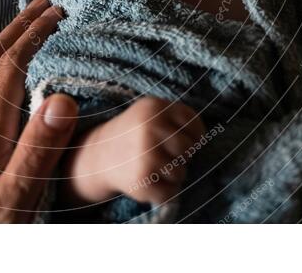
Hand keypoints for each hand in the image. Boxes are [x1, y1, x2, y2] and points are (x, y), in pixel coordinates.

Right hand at [59, 97, 204, 206]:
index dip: (194, 135)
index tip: (184, 139)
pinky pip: (170, 193)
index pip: (194, 124)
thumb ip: (177, 119)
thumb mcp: (151, 113)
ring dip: (172, 175)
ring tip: (154, 168)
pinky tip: (149, 181)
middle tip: (166, 155)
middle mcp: (149, 128)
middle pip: (189, 148)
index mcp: (154, 108)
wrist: (99, 155)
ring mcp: (145, 154)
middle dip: (182, 156)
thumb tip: (201, 139)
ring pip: (181, 173)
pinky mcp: (141, 179)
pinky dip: (163, 192)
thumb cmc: (135, 134)